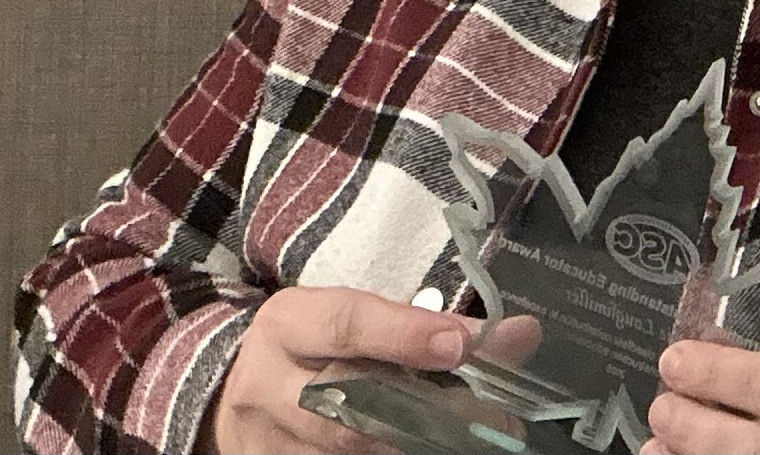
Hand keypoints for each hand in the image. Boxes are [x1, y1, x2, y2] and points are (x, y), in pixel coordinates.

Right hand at [203, 286, 539, 453]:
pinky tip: (432, 447)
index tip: (463, 344)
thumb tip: (519, 335)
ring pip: (348, 446)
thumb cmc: (312, 347)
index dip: (406, 335)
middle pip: (348, 398)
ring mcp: (271, 439)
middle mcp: (271, 383)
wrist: (241, 396)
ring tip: (474, 436)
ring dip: (418, 442)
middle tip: (493, 411)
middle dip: (426, 405)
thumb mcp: (351, 317)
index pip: (348, 324)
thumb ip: (423, 324)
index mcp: (290, 323)